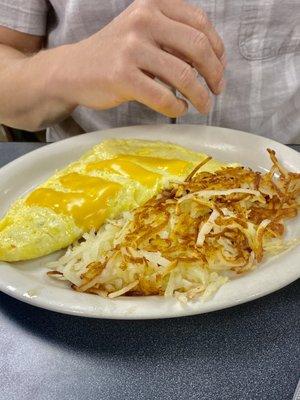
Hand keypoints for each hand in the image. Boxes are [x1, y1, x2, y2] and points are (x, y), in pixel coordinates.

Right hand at [58, 0, 225, 116]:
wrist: (73, 69)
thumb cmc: (115, 53)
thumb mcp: (143, 32)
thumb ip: (174, 39)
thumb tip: (214, 62)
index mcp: (153, 5)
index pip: (200, 23)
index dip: (218, 50)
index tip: (220, 69)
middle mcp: (143, 19)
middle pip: (197, 47)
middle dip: (215, 74)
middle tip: (218, 90)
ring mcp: (131, 48)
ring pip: (183, 75)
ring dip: (201, 96)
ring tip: (204, 106)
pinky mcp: (122, 76)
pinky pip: (163, 97)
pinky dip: (177, 107)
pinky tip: (179, 109)